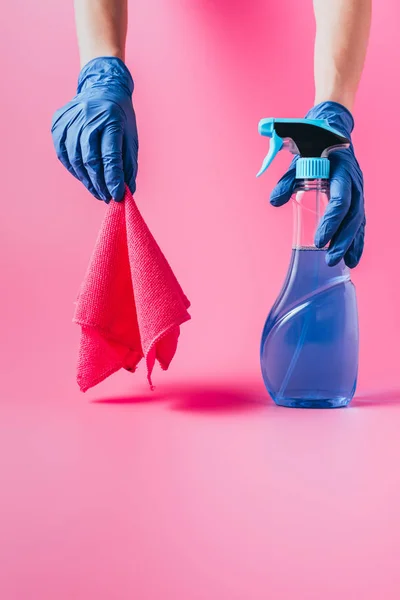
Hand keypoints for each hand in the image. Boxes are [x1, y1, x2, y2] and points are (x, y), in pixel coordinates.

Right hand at [51, 57, 137, 202]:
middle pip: (91, 160)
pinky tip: (84, 177)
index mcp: (111, 118)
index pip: (110, 155)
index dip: (113, 179)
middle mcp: (88, 116)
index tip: (118, 196)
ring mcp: (70, 119)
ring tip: (97, 191)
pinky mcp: (58, 123)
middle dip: (99, 184)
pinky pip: (64, 154)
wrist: (102, 87)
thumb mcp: (130, 137)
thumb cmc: (120, 117)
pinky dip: (74, 169)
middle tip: (106, 198)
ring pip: (75, 160)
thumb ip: (128, 165)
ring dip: (86, 180)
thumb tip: (126, 192)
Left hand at [270, 101, 364, 267]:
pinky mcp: (356, 197)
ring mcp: (358, 191)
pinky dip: (357, 239)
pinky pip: (360, 221)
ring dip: (351, 243)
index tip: (319, 241)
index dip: (330, 223)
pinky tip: (353, 257)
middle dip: (342, 240)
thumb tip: (274, 202)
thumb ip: (286, 180)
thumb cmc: (312, 144)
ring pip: (358, 221)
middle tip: (330, 259)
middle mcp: (354, 183)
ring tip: (345, 263)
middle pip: (352, 217)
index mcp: (341, 171)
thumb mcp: (296, 158)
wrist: (331, 130)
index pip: (339, 202)